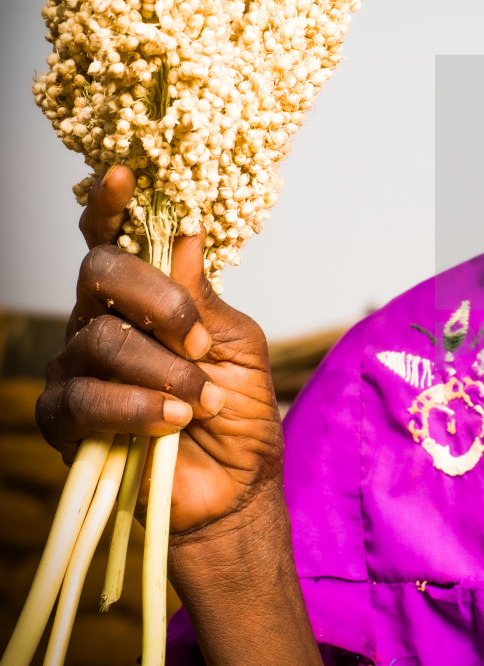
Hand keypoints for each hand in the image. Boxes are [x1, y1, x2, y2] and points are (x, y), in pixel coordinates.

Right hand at [36, 166, 283, 537]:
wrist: (233, 491)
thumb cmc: (237, 414)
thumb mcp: (237, 346)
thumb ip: (204, 297)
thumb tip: (185, 234)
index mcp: (143, 300)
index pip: (114, 241)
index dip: (111, 206)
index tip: (123, 174)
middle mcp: (101, 324)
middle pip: (100, 275)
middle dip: (156, 299)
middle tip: (197, 341)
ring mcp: (76, 370)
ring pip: (100, 340)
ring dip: (163, 372)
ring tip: (200, 403)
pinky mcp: (65, 421)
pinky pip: (84, 399)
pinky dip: (137, 408)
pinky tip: (171, 423)